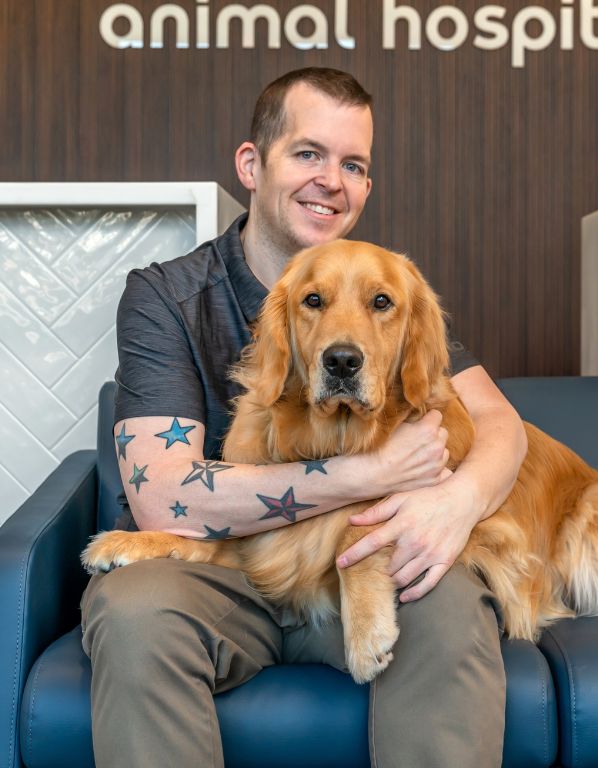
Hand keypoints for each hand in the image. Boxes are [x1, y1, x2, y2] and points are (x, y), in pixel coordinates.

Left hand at [336, 476, 478, 601]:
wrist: (462, 501)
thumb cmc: (428, 498)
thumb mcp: (401, 499)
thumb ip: (376, 512)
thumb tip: (352, 520)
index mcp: (402, 525)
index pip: (372, 543)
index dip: (354, 554)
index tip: (340, 563)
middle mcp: (415, 542)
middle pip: (388, 566)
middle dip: (376, 571)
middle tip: (371, 571)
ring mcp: (430, 554)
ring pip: (404, 578)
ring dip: (392, 582)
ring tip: (387, 579)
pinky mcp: (444, 562)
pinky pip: (427, 584)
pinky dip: (414, 593)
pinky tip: (404, 596)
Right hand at [369, 409, 449, 494]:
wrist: (370, 474)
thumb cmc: (378, 448)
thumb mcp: (394, 424)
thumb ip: (412, 419)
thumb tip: (419, 416)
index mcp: (428, 430)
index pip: (437, 415)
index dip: (426, 418)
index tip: (419, 423)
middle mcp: (436, 448)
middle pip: (442, 433)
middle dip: (432, 435)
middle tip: (416, 440)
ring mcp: (436, 466)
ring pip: (443, 452)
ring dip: (434, 452)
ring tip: (416, 456)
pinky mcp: (434, 480)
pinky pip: (442, 470)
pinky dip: (433, 468)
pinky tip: (419, 468)